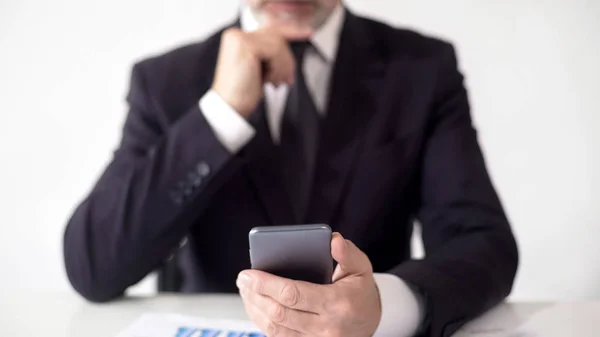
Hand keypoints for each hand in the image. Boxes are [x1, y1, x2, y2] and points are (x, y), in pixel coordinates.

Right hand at [212, 25, 311, 117]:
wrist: (230, 108)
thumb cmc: (243, 93)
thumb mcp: (260, 68)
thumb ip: (270, 54)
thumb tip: (289, 48)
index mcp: (237, 37)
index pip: (269, 30)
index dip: (291, 32)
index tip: (307, 33)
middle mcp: (236, 34)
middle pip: (276, 37)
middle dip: (287, 60)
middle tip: (287, 80)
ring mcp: (240, 38)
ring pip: (278, 45)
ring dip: (282, 67)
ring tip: (275, 83)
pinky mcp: (246, 46)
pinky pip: (275, 52)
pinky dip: (277, 69)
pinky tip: (269, 82)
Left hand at [237, 233, 381, 336]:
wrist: (372, 323)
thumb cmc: (361, 291)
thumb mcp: (361, 268)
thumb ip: (347, 253)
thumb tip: (333, 240)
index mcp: (338, 303)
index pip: (293, 294)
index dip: (266, 284)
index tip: (248, 273)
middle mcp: (326, 327)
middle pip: (279, 313)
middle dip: (255, 295)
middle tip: (243, 279)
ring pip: (275, 328)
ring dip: (255, 309)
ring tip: (246, 291)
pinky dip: (263, 322)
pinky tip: (256, 306)